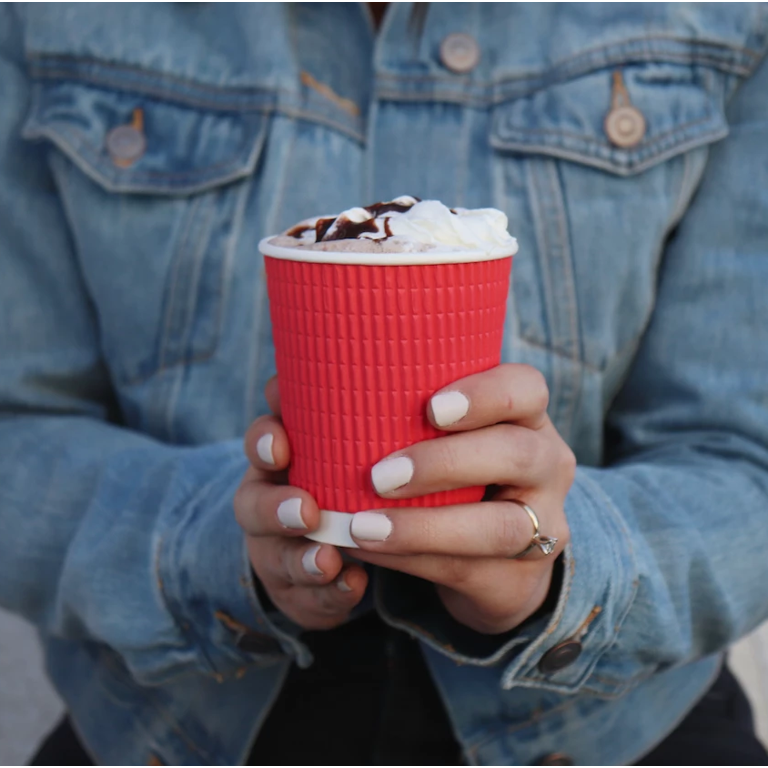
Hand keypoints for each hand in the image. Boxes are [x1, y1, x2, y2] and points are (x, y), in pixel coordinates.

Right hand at [234, 377, 367, 629]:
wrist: (329, 536)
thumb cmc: (352, 470)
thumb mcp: (350, 438)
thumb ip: (364, 409)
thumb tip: (414, 361)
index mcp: (283, 459)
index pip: (262, 440)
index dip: (264, 439)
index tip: (282, 443)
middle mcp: (269, 501)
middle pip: (252, 504)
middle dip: (277, 508)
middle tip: (308, 511)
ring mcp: (277, 548)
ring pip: (274, 557)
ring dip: (301, 559)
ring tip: (328, 561)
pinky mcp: (296, 590)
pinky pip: (304, 598)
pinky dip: (327, 595)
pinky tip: (351, 586)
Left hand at [349, 364, 574, 634]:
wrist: (498, 554)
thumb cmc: (457, 474)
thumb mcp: (451, 437)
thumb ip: (410, 415)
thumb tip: (314, 400)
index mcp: (527, 418)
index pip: (526, 389)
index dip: (485, 395)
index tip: (432, 407)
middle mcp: (547, 465)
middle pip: (517, 454)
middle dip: (445, 463)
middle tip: (379, 475)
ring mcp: (543, 524)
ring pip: (500, 526)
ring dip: (424, 527)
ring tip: (363, 526)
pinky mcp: (521, 576)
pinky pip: (469, 569)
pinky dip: (412, 560)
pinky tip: (369, 550)